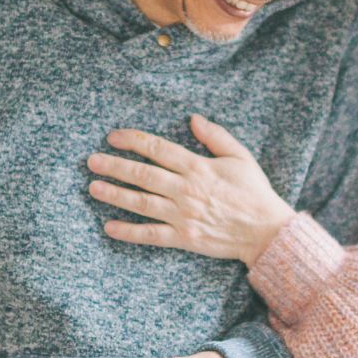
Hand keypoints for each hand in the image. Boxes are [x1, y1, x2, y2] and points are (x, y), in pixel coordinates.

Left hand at [87, 114, 295, 266]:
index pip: (158, 149)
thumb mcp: (240, 156)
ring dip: (114, 194)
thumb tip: (193, 119)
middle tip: (92, 161)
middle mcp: (186, 190)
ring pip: (141, 202)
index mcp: (198, 167)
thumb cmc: (254, 192)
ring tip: (93, 187)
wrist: (266, 231)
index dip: (133, 141)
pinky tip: (109, 227)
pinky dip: (129, 232)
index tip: (113, 137)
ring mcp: (183, 215)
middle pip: (143, 174)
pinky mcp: (184, 238)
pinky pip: (151, 235)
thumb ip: (216, 136)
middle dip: (114, 166)